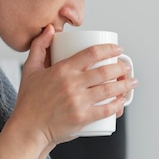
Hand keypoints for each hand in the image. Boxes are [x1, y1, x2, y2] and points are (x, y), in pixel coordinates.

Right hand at [13, 26, 136, 145]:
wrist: (28, 129)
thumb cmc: (29, 101)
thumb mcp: (30, 69)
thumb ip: (38, 47)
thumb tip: (50, 29)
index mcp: (62, 70)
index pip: (92, 53)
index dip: (109, 49)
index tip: (118, 49)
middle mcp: (72, 84)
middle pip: (105, 71)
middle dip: (122, 67)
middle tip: (126, 67)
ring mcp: (78, 102)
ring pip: (109, 90)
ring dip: (125, 85)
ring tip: (131, 82)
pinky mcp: (82, 118)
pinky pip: (106, 110)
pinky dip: (117, 105)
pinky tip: (122, 101)